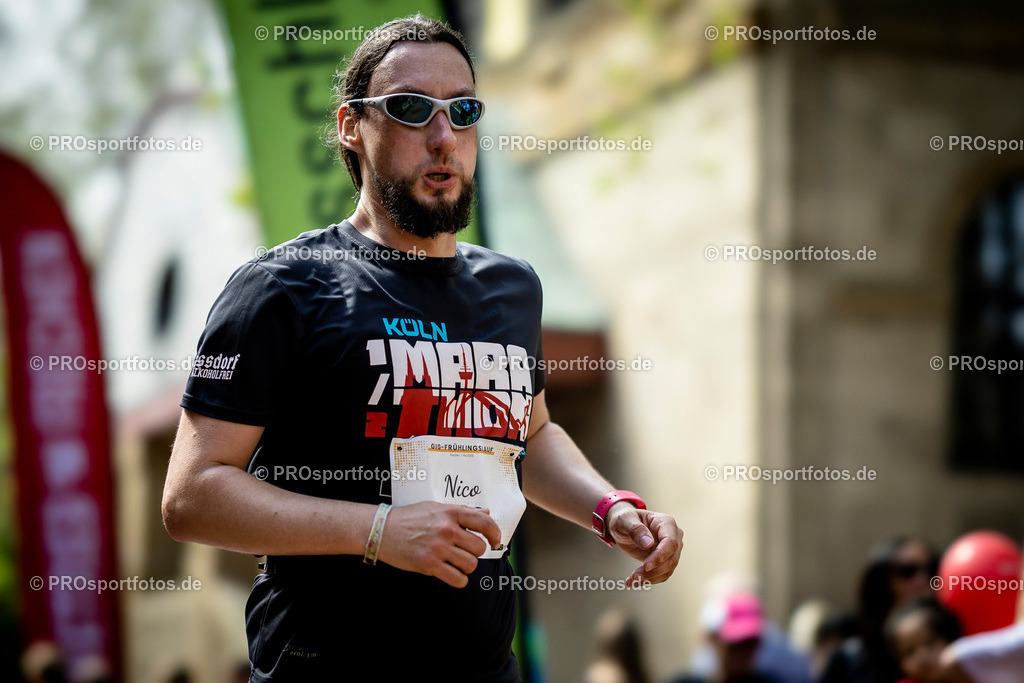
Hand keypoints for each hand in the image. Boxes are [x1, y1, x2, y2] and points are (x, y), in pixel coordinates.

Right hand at [376, 501, 500, 588]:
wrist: (382, 529)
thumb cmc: (409, 517)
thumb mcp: (436, 507)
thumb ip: (462, 511)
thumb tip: (485, 512)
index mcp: (451, 512)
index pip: (484, 522)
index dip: (495, 533)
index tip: (495, 541)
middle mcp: (447, 529)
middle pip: (479, 547)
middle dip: (475, 552)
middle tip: (464, 551)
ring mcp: (439, 548)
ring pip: (470, 564)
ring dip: (466, 566)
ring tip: (455, 562)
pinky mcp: (430, 564)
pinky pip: (458, 579)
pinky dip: (459, 579)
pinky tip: (452, 573)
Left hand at [606, 502, 683, 586]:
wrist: (623, 526)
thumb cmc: (625, 519)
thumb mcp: (624, 520)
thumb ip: (635, 529)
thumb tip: (648, 543)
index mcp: (666, 523)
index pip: (670, 542)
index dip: (660, 556)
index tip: (646, 566)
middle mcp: (673, 536)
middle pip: (671, 559)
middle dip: (653, 571)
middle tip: (635, 576)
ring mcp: (670, 549)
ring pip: (667, 570)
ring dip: (650, 578)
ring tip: (632, 580)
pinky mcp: (664, 560)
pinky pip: (662, 574)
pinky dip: (649, 580)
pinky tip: (634, 581)